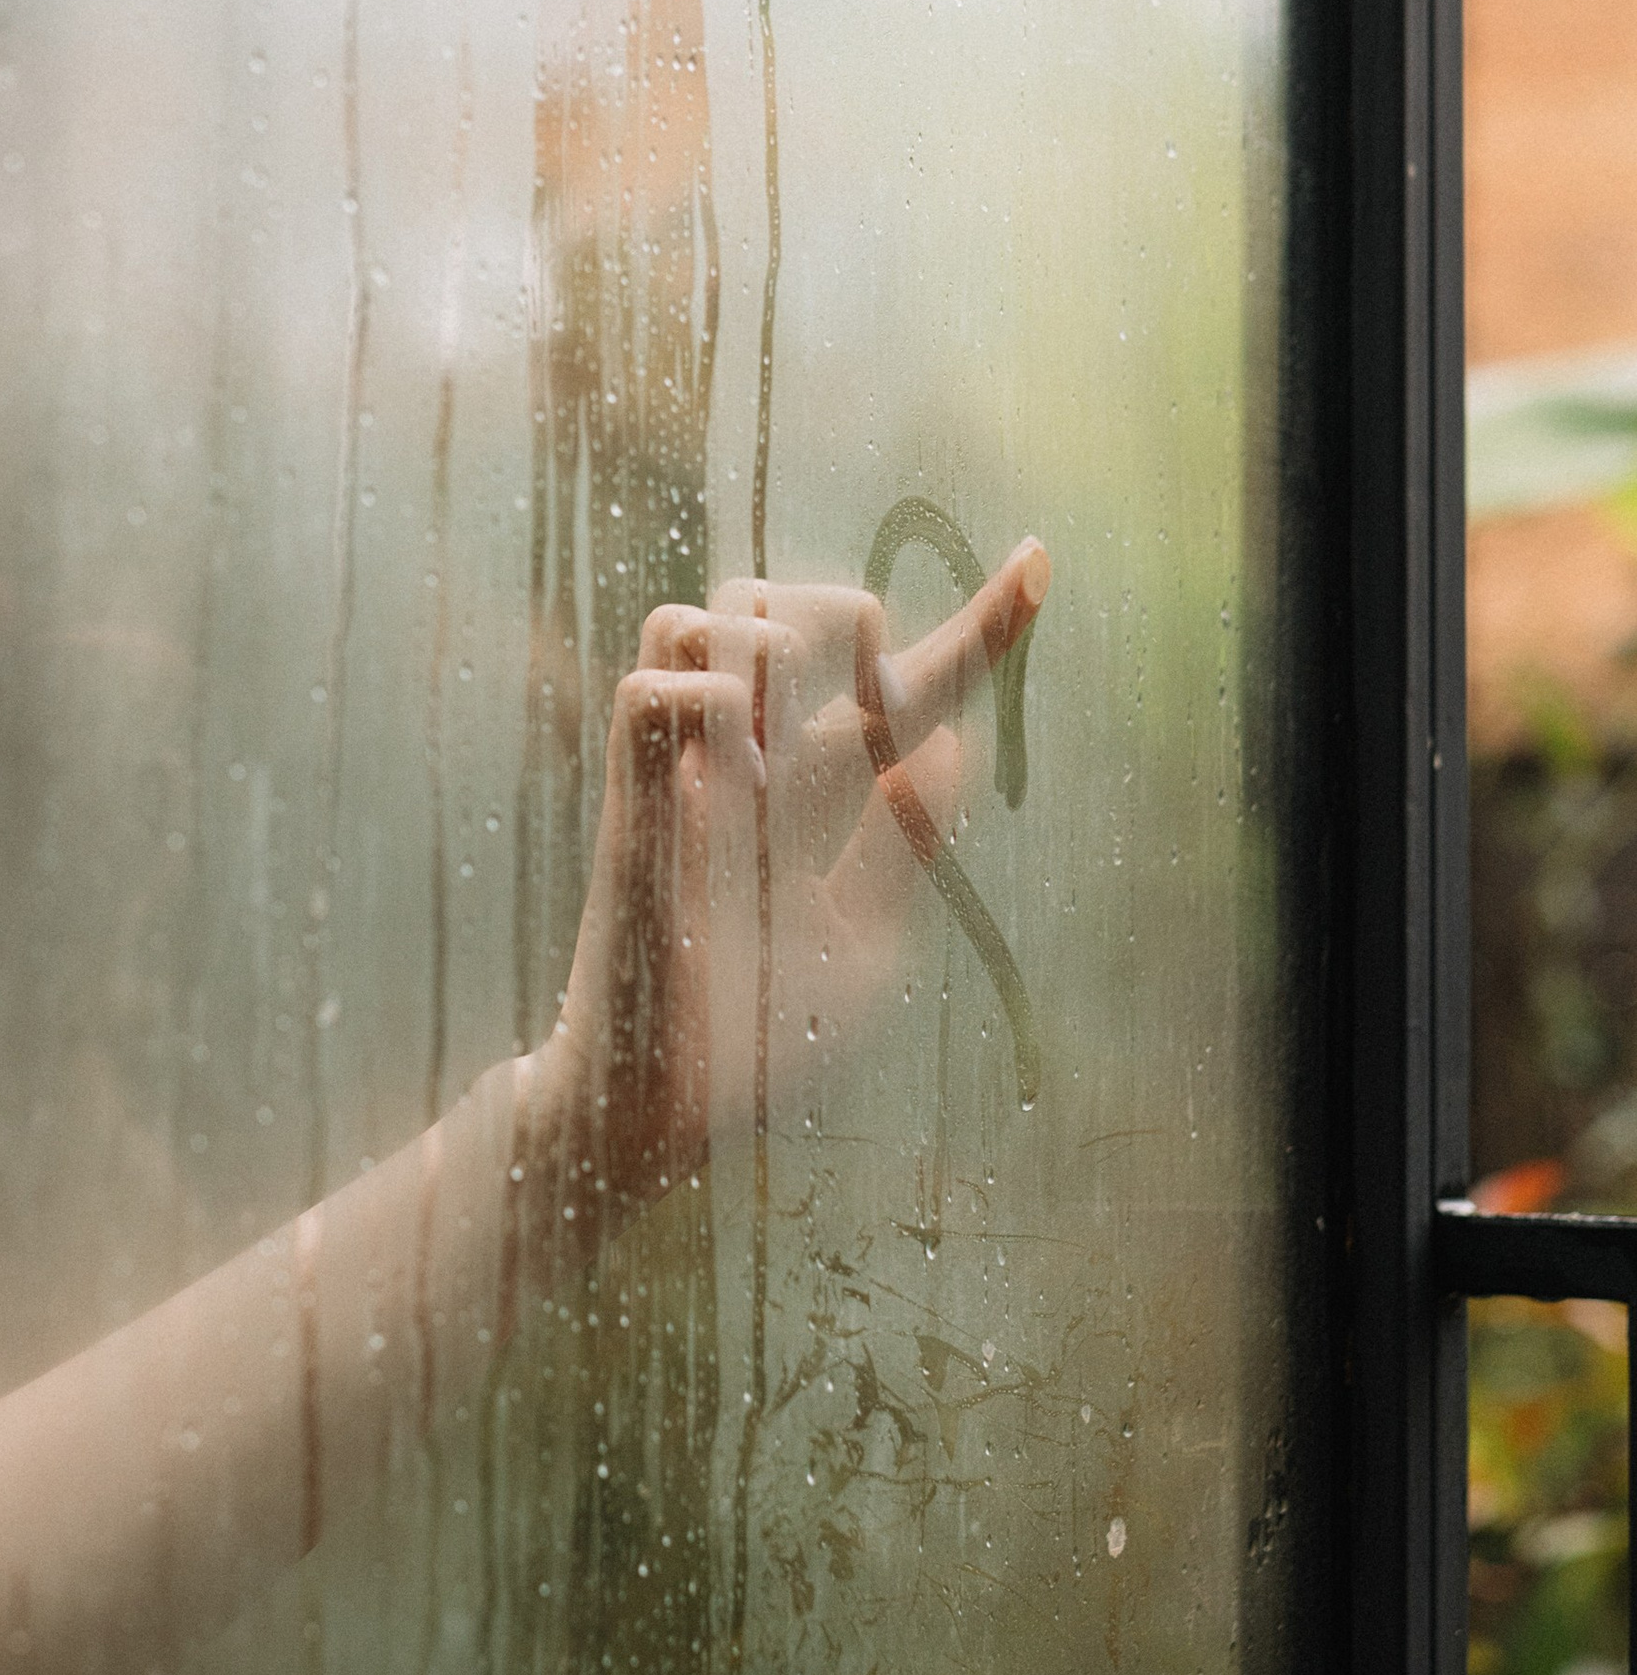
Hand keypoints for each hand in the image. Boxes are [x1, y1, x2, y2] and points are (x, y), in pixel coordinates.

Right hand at [536, 542, 1049, 1214]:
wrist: (662, 1112)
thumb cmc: (752, 1043)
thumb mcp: (866, 944)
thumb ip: (907, 844)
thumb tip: (953, 742)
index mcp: (818, 801)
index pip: (907, 690)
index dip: (982, 625)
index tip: (1041, 562)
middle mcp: (752, 768)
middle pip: (787, 605)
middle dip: (845, 616)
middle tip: (865, 708)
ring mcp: (687, 778)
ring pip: (706, 616)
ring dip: (765, 645)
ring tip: (779, 732)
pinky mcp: (631, 805)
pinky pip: (654, 688)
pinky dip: (705, 699)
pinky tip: (738, 764)